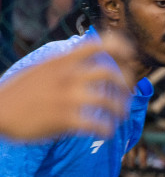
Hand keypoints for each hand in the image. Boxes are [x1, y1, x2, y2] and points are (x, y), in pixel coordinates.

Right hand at [0, 39, 130, 139]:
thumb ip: (64, 63)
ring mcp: (65, 98)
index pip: (97, 44)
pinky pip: (97, 124)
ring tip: (119, 115)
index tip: (130, 55)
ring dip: (120, 109)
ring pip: (108, 100)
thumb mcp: (41, 68)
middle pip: (109, 72)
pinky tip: (105, 132)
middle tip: (127, 93)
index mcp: (61, 61)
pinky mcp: (64, 120)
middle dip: (126, 83)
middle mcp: (65, 76)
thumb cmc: (21, 92)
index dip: (120, 47)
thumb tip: (87, 54)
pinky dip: (107, 129)